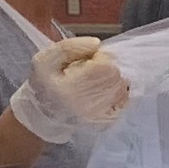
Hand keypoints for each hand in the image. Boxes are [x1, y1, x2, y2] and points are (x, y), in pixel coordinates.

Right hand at [14, 35, 130, 142]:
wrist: (44, 117)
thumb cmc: (44, 85)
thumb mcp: (45, 60)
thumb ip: (69, 47)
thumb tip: (97, 44)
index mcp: (69, 89)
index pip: (104, 66)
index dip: (99, 58)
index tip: (86, 61)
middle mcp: (87, 106)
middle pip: (115, 75)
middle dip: (106, 68)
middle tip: (90, 72)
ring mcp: (99, 117)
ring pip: (121, 87)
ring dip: (112, 80)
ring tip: (94, 83)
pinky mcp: (107, 123)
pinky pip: (124, 101)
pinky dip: (117, 94)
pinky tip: (102, 93)